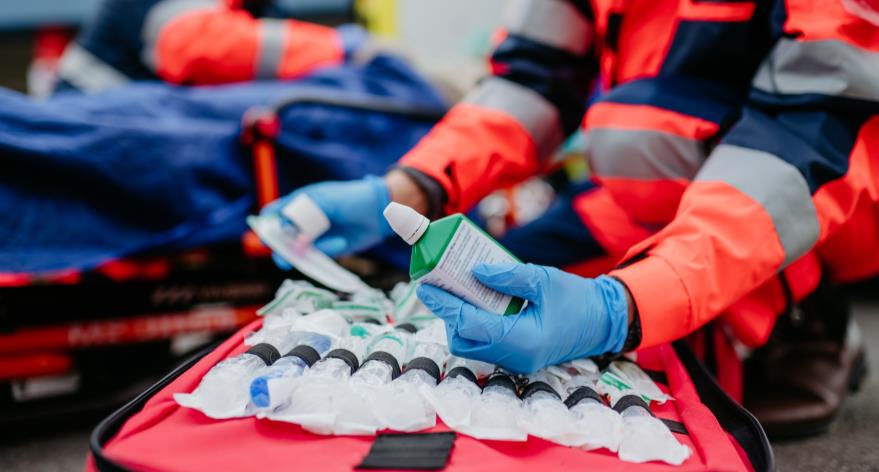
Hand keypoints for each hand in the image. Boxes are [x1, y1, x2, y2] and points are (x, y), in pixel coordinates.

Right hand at [261, 175, 391, 262]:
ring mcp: (313, 236)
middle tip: (288, 253)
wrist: (379, 211)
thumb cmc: (350, 198)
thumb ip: (306, 218)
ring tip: (314, 251)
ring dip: (301, 254)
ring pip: (296, 251)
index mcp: (298, 203)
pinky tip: (341, 242)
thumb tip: (295, 244)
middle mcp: (302, 221)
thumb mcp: (326, 201)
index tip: (268, 235)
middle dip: (281, 247)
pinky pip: (316, 256)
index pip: (272, 214)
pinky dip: (325, 251)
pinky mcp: (327, 249)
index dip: (266, 225)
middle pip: (280, 238)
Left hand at [416, 263, 629, 372]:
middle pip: (464, 340)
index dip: (446, 305)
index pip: (470, 325)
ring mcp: (515, 360)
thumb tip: (473, 272)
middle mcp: (515, 357)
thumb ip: (506, 276)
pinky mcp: (516, 355)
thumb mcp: (542, 279)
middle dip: (447, 314)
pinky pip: (485, 342)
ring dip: (458, 319)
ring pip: (471, 345)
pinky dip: (473, 323)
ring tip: (453, 290)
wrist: (603, 320)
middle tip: (439, 286)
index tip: (426, 286)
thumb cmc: (576, 299)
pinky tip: (472, 300)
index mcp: (522, 341)